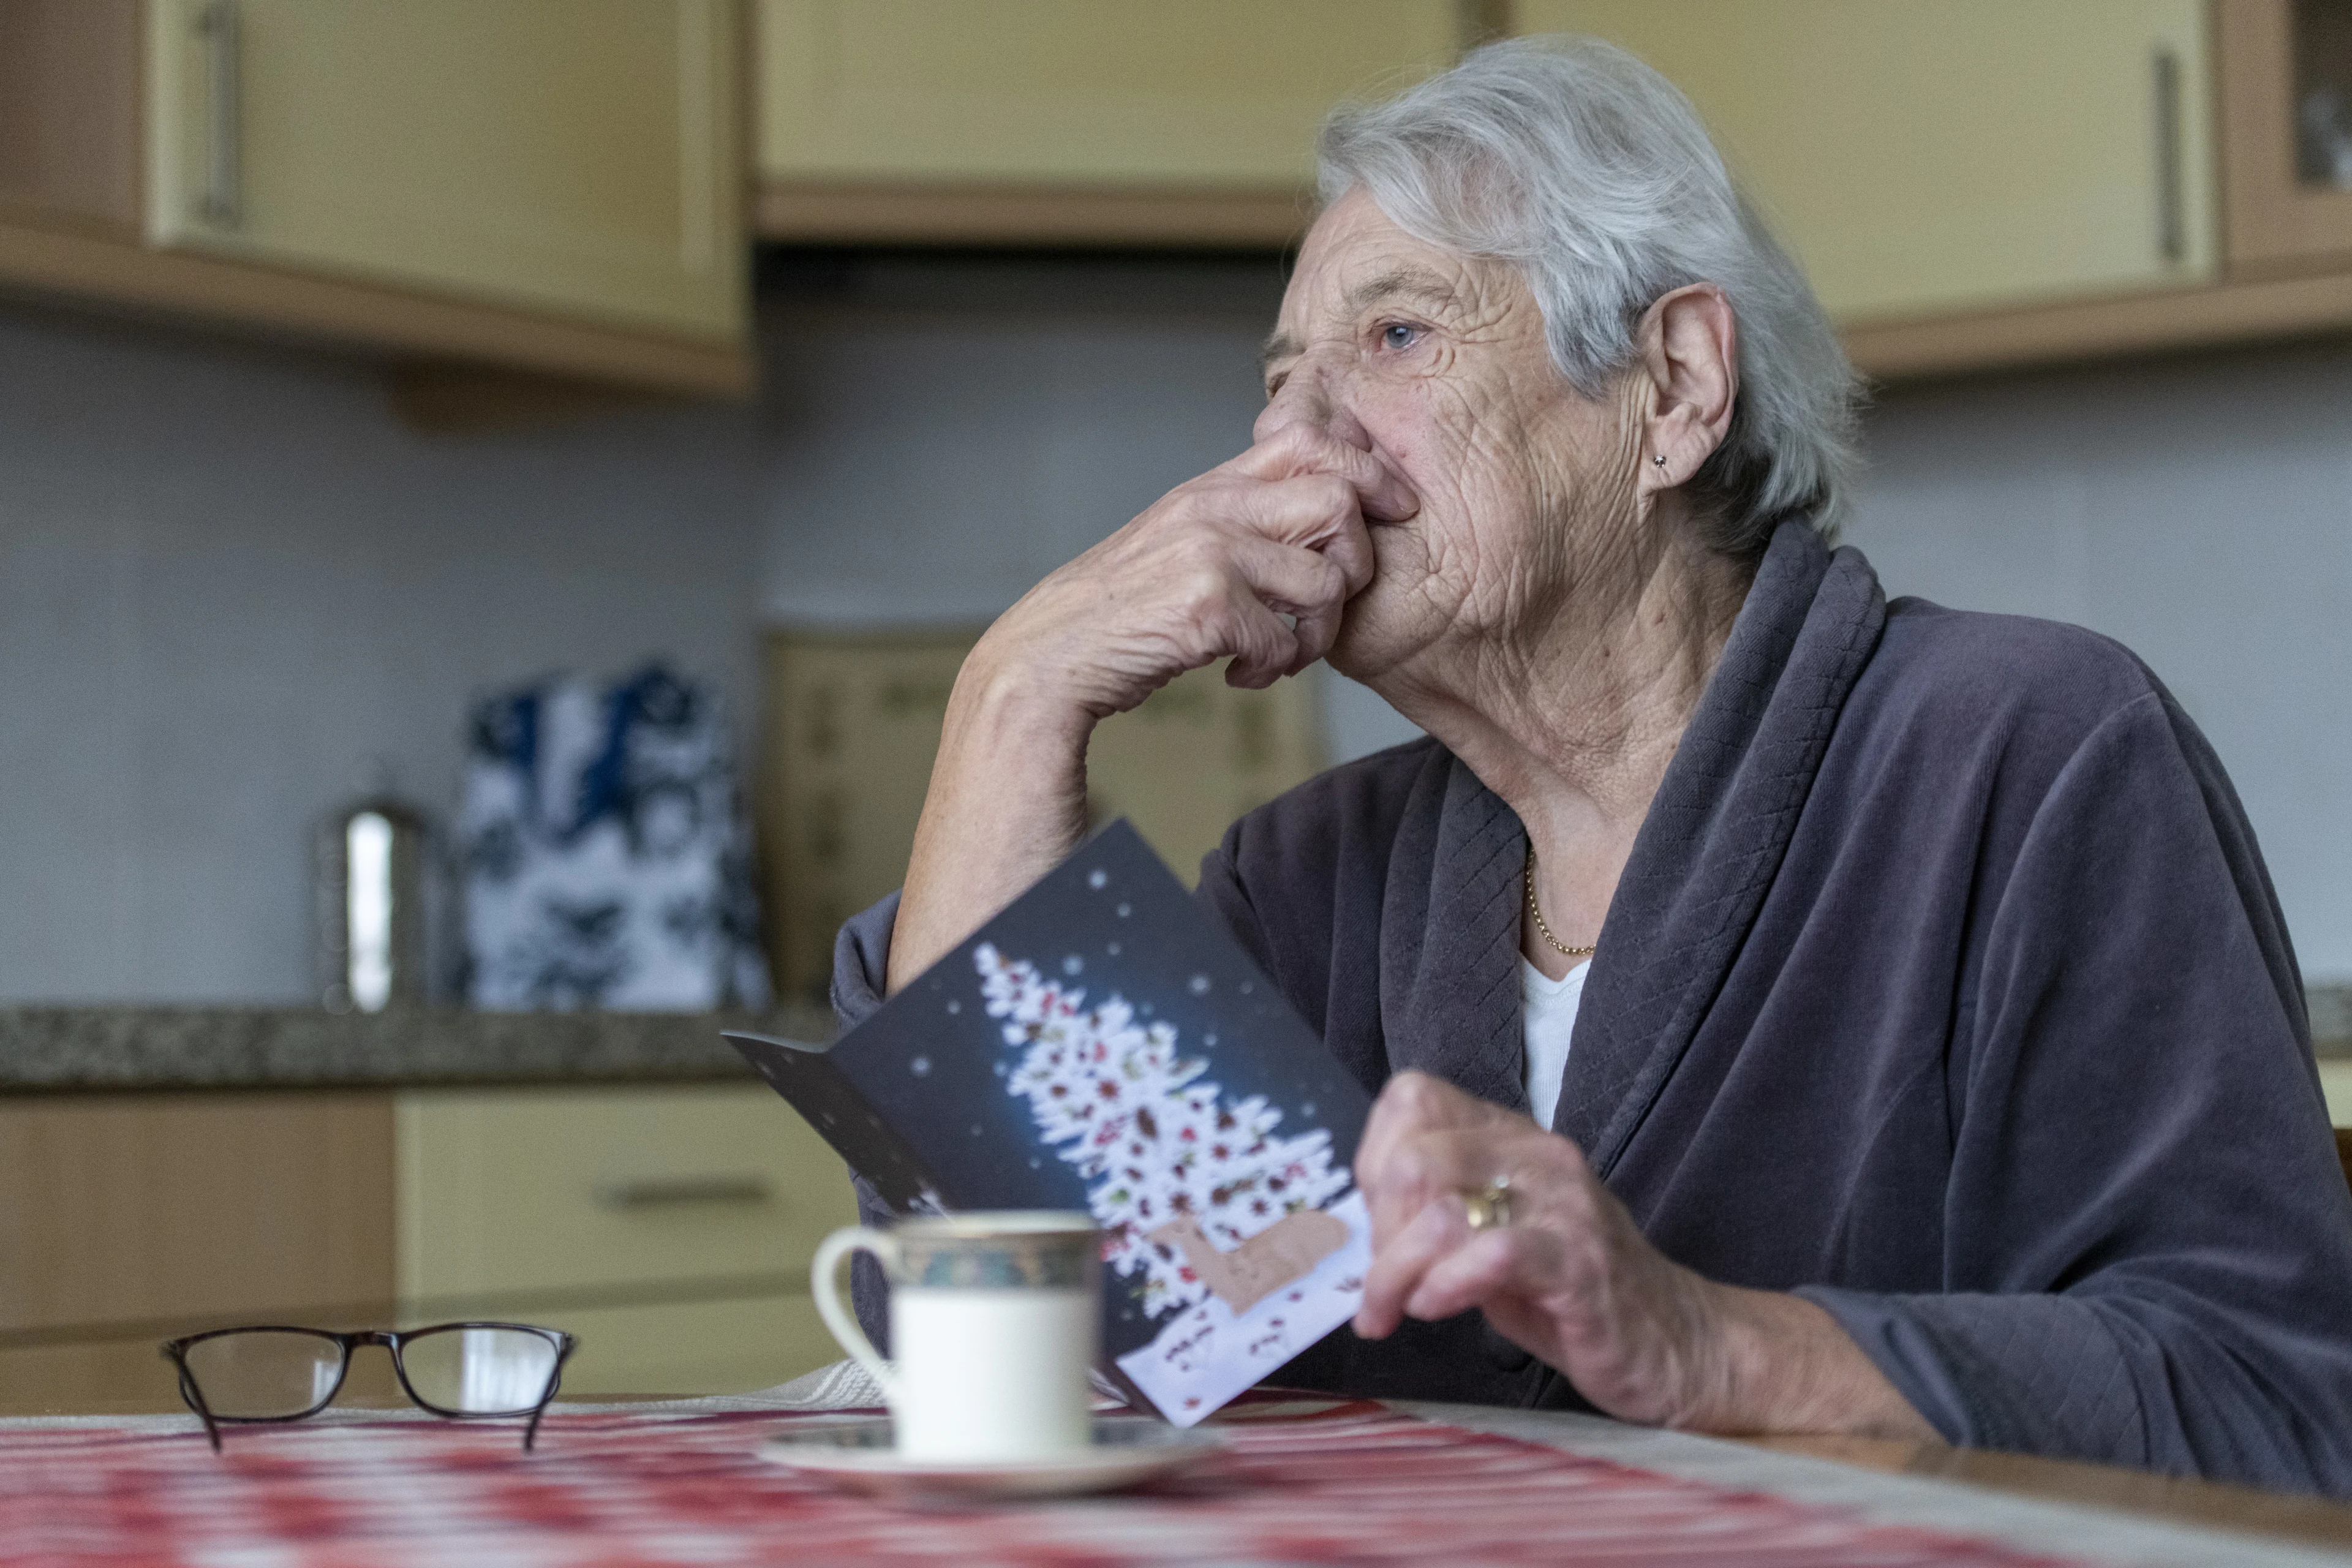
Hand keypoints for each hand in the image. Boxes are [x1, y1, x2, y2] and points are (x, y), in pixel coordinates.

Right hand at [966, 422, 1415, 716]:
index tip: (1396, 508)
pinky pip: (1286, 639)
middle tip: (1323, 609)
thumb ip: (1239, 521)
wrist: (1048, 658)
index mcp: (1210, 486)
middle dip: (1354, 566)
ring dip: (1316, 635)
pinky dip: (1273, 670)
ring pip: (1326, 581)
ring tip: (1278, 654)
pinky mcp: (1206, 605)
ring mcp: (1209, 552)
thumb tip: (1319, 516)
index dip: (1369, 472)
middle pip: (1339, 503)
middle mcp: (1212, 507)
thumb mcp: (1178, 542)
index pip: (1310, 441)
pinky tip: (1239, 676)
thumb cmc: (1120, 612)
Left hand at [1352, 1072, 1934, 1438]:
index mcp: (1506, 1136)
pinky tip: (1440, 1308)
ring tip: (1403, 1309)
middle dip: (1379, 1232)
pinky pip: (1492, 1251)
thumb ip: (1427, 1212)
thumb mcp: (1483, 1237)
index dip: (1374, 1162)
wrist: (1672, 1344)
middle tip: (1385, 1287)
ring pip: (1438, 1202)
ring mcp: (1562, 1202)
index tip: (1378, 1228)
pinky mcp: (1580, 1261)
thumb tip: (1352, 1221)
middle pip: (1411, 1155)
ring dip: (1398, 1269)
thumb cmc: (1562, 1294)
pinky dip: (1447, 1283)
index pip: (1410, 1098)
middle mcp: (1534, 1152)